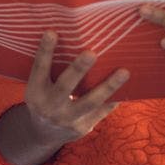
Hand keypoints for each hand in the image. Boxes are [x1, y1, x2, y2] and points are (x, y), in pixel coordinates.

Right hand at [0, 31, 128, 164]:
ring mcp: (67, 118)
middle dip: (78, 70)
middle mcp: (50, 105)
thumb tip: (70, 34)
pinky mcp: (83, 126)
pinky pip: (101, 111)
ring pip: (90, 102)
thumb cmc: (45, 96)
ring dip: (108, 86)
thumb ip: (50, 66)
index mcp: (36, 90)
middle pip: (65, 86)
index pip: (39, 68)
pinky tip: (128, 87)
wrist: (45, 133)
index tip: (51, 32)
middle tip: (91, 53)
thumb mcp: (39, 84)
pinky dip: (114, 98)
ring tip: (125, 71)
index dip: (45, 50)